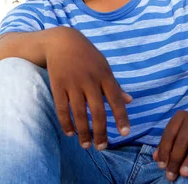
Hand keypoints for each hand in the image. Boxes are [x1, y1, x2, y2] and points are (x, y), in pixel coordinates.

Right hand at [43, 27, 131, 149]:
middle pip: (97, 111)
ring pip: (79, 113)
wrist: (62, 41)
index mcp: (105, 76)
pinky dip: (66, 123)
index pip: (116, 100)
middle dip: (100, 132)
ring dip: (83, 132)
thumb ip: (115, 86)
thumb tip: (130, 101)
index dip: (121, 117)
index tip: (124, 133)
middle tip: (102, 147)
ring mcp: (73, 83)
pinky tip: (70, 133)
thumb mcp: (104, 66)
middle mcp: (90, 80)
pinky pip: (62, 108)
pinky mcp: (58, 85)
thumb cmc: (87, 56)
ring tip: (86, 145)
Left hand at [153, 111, 187, 180]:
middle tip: (172, 175)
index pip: (170, 133)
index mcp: (181, 117)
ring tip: (185, 172)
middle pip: (183, 139)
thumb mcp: (180, 134)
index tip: (162, 166)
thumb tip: (156, 159)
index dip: (164, 150)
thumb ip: (168, 145)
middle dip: (176, 158)